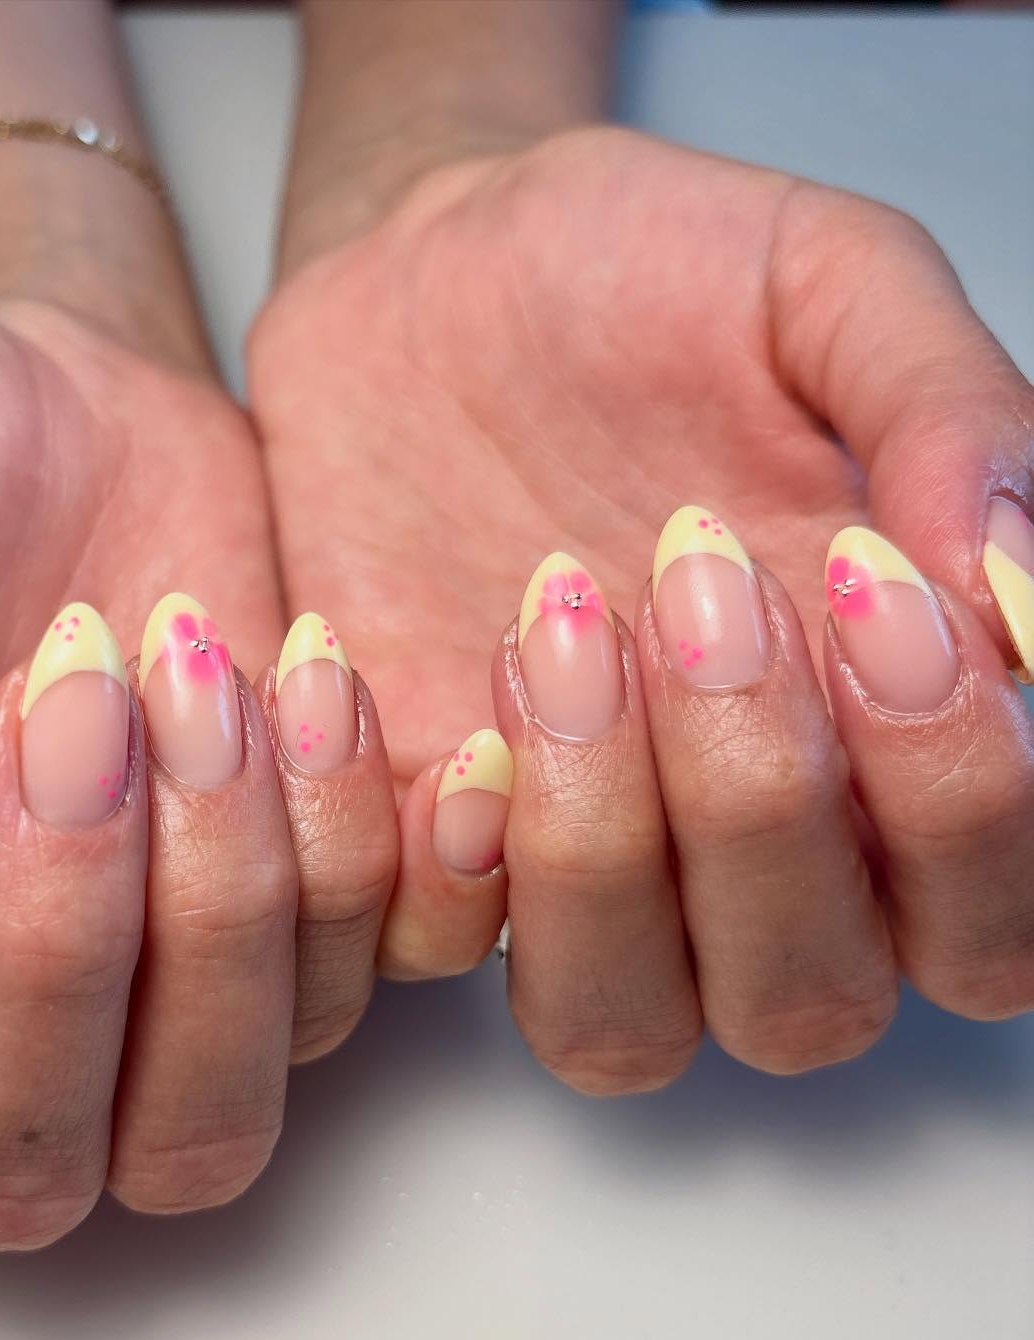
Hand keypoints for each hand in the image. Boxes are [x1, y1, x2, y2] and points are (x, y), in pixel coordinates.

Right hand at [0, 294, 397, 1246]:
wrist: (68, 416)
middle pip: (13, 1155)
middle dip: (58, 912)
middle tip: (75, 675)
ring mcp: (149, 1020)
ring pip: (203, 1117)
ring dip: (219, 890)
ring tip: (194, 665)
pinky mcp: (293, 948)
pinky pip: (355, 988)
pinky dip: (356, 846)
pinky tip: (311, 681)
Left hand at [249, 125, 1033, 1087]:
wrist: (423, 267)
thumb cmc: (633, 274)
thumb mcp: (818, 284)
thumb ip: (943, 415)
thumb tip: (1023, 597)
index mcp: (873, 730)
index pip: (987, 915)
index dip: (963, 801)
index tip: (868, 587)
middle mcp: (731, 835)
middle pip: (805, 1004)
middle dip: (763, 817)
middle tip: (701, 582)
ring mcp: (566, 847)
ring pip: (615, 1025)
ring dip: (599, 857)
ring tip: (553, 626)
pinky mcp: (414, 824)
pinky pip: (422, 949)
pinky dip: (430, 857)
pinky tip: (417, 694)